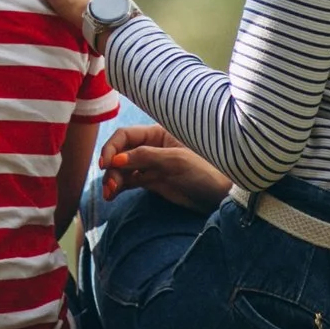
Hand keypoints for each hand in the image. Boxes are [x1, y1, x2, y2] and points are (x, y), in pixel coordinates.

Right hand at [98, 124, 232, 212]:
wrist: (223, 195)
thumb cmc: (206, 170)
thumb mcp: (176, 161)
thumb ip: (146, 157)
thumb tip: (116, 159)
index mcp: (158, 132)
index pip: (126, 135)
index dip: (112, 147)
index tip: (106, 164)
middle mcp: (151, 146)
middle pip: (120, 152)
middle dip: (112, 168)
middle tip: (110, 186)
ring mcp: (151, 164)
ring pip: (122, 168)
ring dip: (113, 179)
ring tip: (110, 194)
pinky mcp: (152, 181)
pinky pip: (128, 181)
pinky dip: (118, 187)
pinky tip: (111, 195)